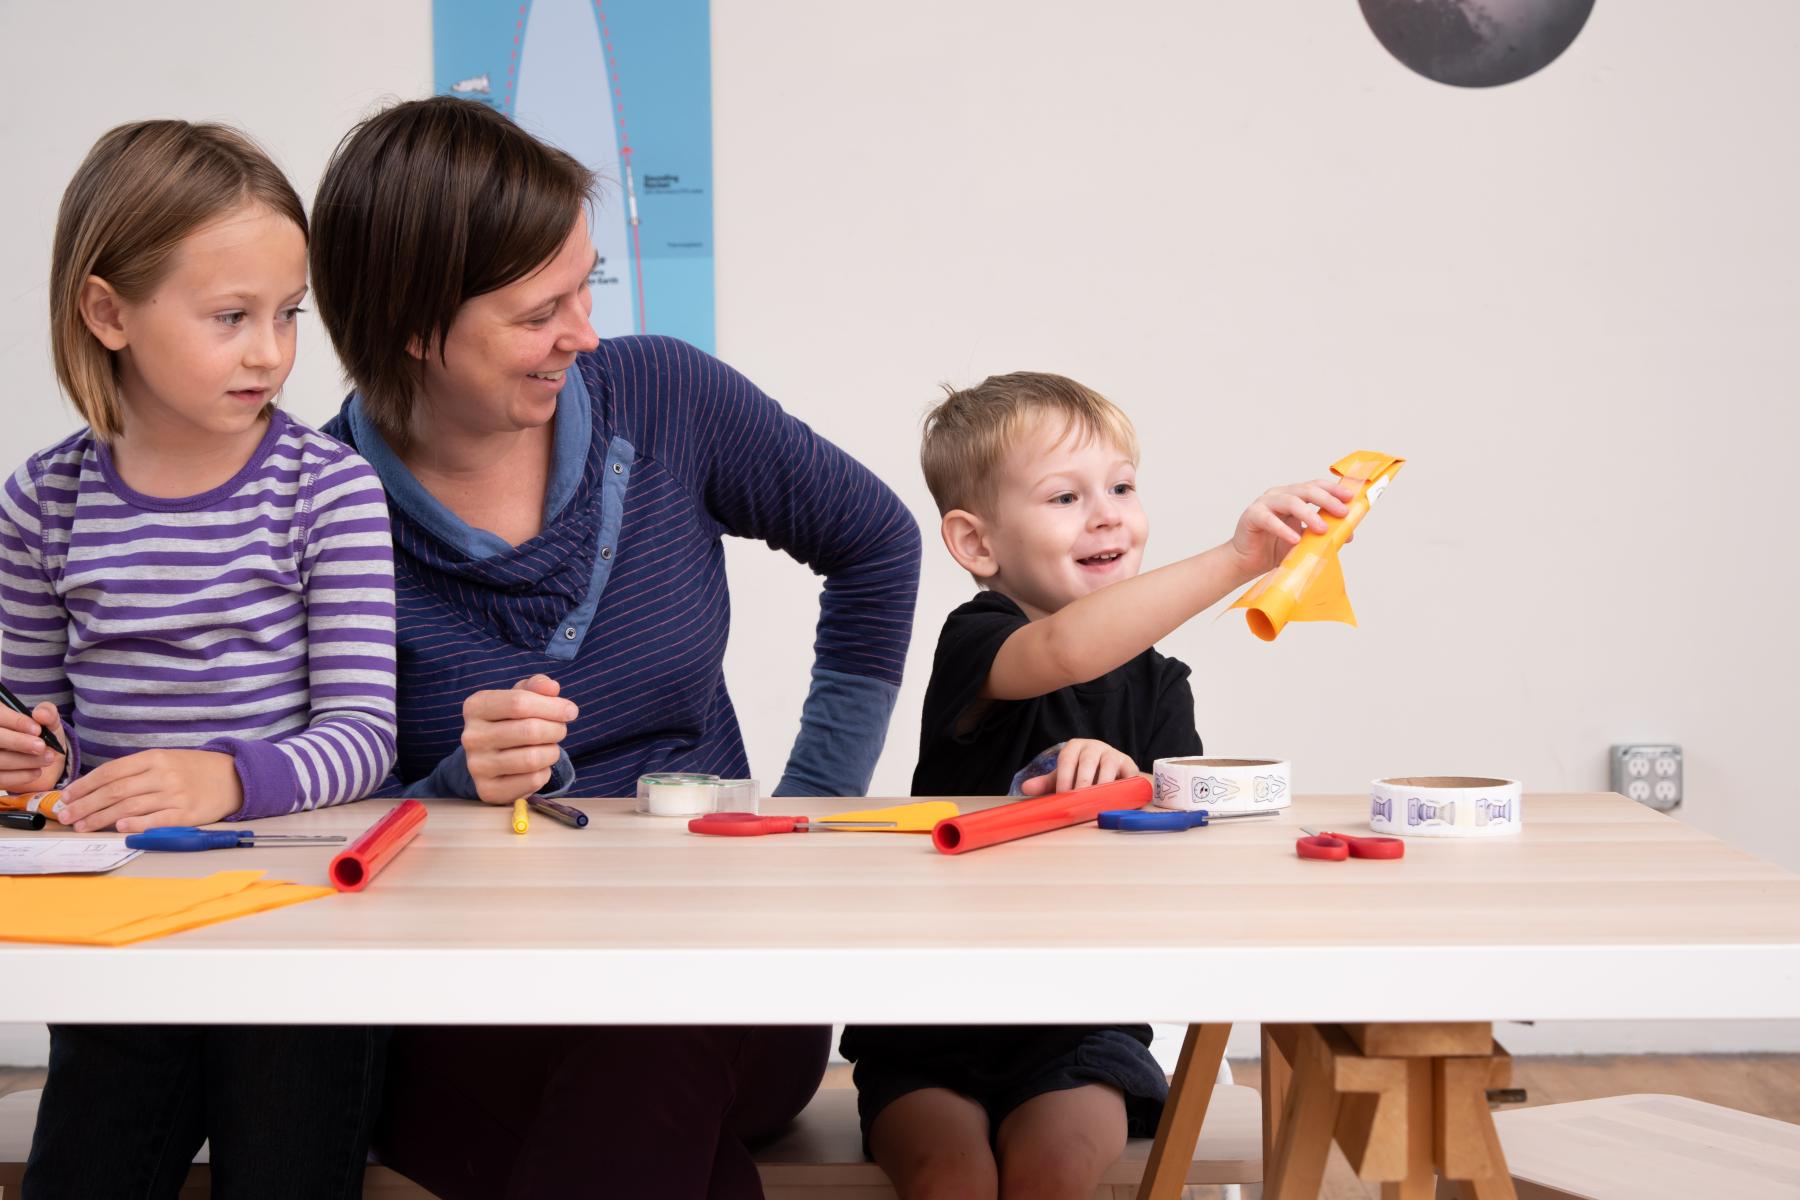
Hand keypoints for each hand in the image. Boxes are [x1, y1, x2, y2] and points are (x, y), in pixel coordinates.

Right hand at [0, 702, 65, 794]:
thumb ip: (48, 713)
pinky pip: (0, 778)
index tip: (37, 730)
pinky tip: (37, 772)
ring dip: (24, 760)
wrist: (43, 761)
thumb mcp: (48, 721)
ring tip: (48, 758)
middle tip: (41, 746)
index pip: (0, 715)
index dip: (16, 721)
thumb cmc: (42, 736)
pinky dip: (20, 776)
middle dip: (18, 742)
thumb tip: (41, 714)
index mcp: (0, 717)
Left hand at [57, 749, 242, 832]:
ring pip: (130, 806)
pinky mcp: (188, 813)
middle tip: (66, 816)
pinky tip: (120, 828)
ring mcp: (176, 794)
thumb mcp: (166, 760)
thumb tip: (98, 789)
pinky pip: (157, 820)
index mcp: (155, 758)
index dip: (85, 785)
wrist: (235, 777)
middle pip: (115, 791)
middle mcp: (164, 774)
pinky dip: (137, 824)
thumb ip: (136, 772)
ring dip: (101, 818)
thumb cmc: (194, 770)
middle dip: (86, 805)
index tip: (67, 797)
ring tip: (82, 826)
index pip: (111, 771)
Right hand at [461, 675, 578, 803]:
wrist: (492, 757)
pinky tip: (539, 766)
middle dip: (556, 729)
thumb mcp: (521, 697)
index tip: (570, 711)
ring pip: (532, 758)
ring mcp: (477, 766)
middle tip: (560, 730)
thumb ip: (538, 686)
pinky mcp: (488, 790)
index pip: (519, 702)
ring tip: (550, 747)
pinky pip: (532, 780)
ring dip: (552, 751)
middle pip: (529, 730)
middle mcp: (471, 736)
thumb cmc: (511, 720)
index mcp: (476, 707)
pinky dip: (545, 772)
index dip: (552, 706)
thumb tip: (552, 687)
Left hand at [1017, 738, 1140, 795]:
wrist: (1113, 775)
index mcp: (1075, 747)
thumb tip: (1025, 788)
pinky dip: (1123, 785)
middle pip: (1088, 760)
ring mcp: (1113, 754)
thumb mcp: (1064, 778)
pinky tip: (1117, 798)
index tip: (1063, 795)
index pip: (1067, 759)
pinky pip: (1127, 774)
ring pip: (1109, 764)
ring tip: (1098, 799)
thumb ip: (1046, 783)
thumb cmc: (1084, 776)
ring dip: (1103, 783)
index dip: (1064, 777)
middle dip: (1083, 781)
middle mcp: (1094, 747)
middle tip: (1080, 798)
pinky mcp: (1129, 764)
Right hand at [1229, 478, 1354, 575]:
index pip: (1315, 486)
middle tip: (1342, 512)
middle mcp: (1279, 495)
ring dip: (1309, 514)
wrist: (1247, 563)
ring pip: (1290, 501)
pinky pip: (1269, 520)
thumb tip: (1349, 533)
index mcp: (1293, 496)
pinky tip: (1294, 540)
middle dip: (1327, 500)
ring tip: (1322, 529)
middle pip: (1306, 490)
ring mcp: (1264, 504)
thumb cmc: (1275, 549)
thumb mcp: (1305, 540)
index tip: (1350, 498)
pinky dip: (1283, 530)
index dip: (1333, 489)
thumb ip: (1323, 533)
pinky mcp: (1251, 516)